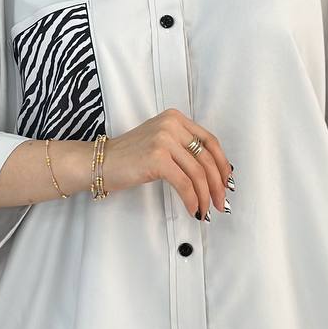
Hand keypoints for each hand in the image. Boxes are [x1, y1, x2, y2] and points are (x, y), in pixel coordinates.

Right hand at [101, 108, 233, 218]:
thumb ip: (183, 149)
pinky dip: (191, 199)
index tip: (226, 182)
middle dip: (217, 184)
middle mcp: (171, 125)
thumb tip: (213, 173)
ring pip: (197, 173)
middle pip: (206, 158)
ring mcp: (164, 140)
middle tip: (219, 202)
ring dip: (205, 196)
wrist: (100, 162)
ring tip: (205, 210)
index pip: (210, 141)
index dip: (222, 164)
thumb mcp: (160, 142)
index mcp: (175, 118)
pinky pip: (184, 183)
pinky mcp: (157, 158)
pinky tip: (192, 209)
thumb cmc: (129, 157)